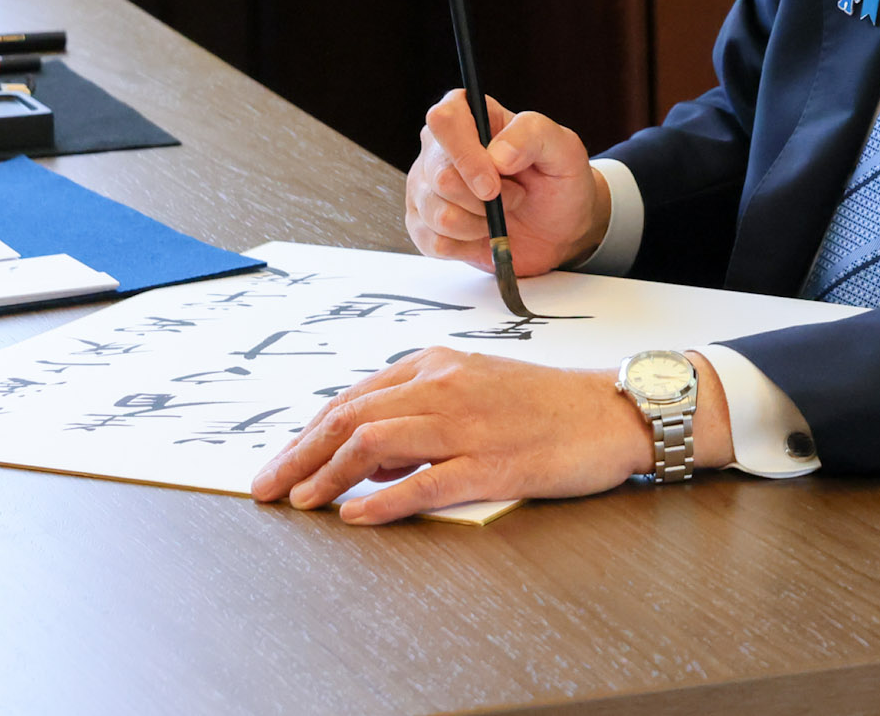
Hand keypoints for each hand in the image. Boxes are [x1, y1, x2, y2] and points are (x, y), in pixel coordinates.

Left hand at [250, 347, 734, 523]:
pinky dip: (384, 499)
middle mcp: (445, 387)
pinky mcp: (493, 463)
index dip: (310, 431)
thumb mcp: (477, 385)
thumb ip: (423, 408)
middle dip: (301, 453)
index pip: (356, 397)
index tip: (282, 460)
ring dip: (329, 474)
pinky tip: (357, 515)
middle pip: (353, 417)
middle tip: (266, 485)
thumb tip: (368, 447)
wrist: (613, 410)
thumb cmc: (547, 402)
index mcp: (437, 364)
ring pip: (377, 443)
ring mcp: (468, 424)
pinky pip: (426, 481)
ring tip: (301, 501)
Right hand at [406, 90, 607, 276]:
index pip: (444, 119)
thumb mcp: (564, 149)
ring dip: (478, 224)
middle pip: (440, 176)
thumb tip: (498, 154)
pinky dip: (466, 245)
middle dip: (484, 199)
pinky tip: (482, 234)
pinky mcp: (423, 223)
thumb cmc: (558, 180)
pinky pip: (433, 242)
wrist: (558, 228)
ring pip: (437, 214)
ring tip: (500, 214)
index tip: (493, 183)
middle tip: (514, 198)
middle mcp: (439, 147)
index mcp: (469, 115)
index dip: (466, 155)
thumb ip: (533, 135)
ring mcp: (425, 185)